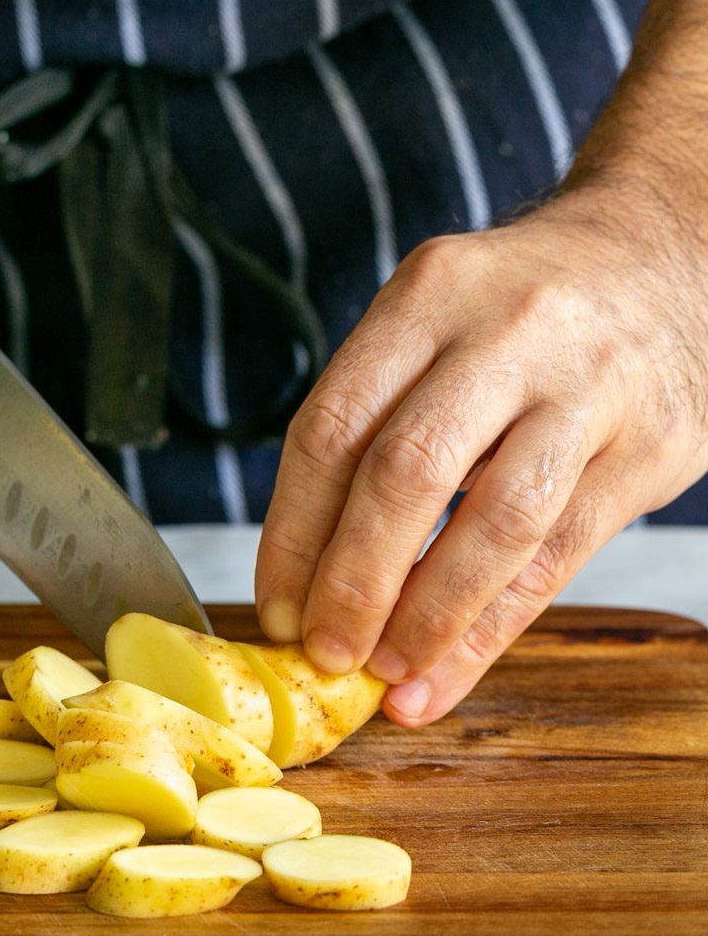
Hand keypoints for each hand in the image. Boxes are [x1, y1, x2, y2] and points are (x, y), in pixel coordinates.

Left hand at [254, 175, 707, 727]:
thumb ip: (377, 421)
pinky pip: (555, 557)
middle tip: (322, 652)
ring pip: (491, 524)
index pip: (334, 426)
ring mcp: (586, 389)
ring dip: (425, 618)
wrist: (660, 260)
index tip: (276, 606)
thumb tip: (309, 573)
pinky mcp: (647, 448)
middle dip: (352, 581)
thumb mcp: (434, 321)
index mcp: (428, 296)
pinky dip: (490, 631)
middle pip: (404, 473)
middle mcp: (506, 333)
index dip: (292, 531)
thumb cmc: (516, 313)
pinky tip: (444, 674)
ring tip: (383, 675)